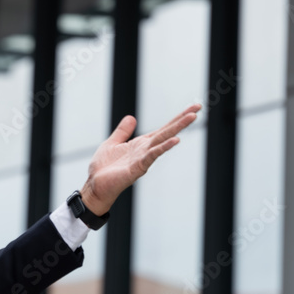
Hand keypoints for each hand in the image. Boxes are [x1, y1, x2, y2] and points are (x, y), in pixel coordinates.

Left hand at [78, 104, 200, 215]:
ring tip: (191, 118)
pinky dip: (163, 147)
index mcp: (141, 144)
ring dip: (177, 129)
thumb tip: (131, 117)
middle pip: (167, 132)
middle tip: (198, 108)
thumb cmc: (104, 168)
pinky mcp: (137, 168)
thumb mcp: (112, 143)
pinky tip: (175, 140)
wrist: (95, 186)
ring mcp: (143, 159)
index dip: (177, 118)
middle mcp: (146, 150)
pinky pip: (152, 155)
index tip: (192, 108)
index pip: (163, 129)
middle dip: (182, 120)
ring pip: (163, 141)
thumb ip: (123, 132)